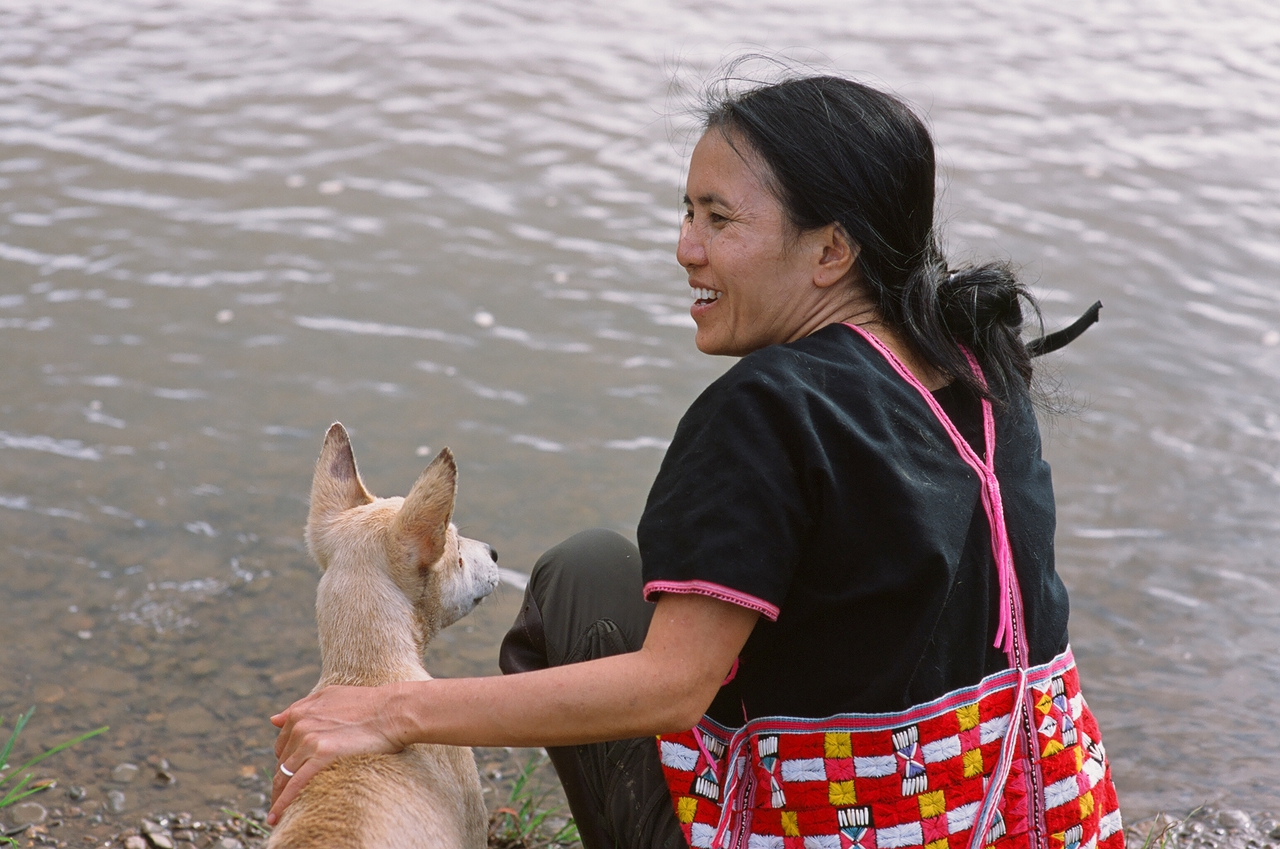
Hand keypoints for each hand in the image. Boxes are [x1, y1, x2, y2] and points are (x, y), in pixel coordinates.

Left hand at [268, 682, 409, 824]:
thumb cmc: (368, 703)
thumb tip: (274, 720)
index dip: (285, 762)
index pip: (282, 745)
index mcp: (300, 713)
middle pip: (282, 762)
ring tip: (277, 813)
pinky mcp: (323, 755)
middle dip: (282, 780)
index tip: (290, 776)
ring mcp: (310, 740)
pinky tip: (277, 816)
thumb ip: (301, 707)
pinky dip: (284, 802)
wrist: (393, 710)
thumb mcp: (330, 696)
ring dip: (279, 796)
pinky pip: (296, 784)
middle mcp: (300, 725)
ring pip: (285, 775)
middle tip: (283, 798)